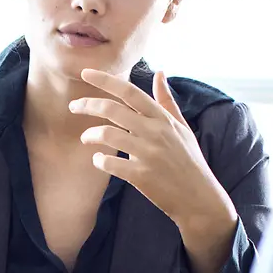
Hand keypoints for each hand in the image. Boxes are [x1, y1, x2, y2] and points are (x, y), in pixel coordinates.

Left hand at [72, 69, 238, 272]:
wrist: (199, 199)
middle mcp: (155, 132)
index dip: (105, 80)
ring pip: (108, 134)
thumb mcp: (182, 128)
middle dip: (87, 105)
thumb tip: (159, 73)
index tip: (85, 73)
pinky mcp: (142, 176)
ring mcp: (148, 154)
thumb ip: (167, 101)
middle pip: (112, 109)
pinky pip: (110, 163)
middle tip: (73, 107)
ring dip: (90, 134)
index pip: (130, 91)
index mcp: (163, 119)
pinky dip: (99, 161)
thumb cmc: (190, 162)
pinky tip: (99, 160)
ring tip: (86, 139)